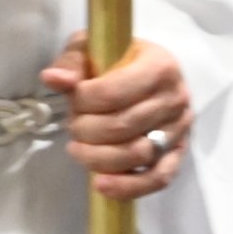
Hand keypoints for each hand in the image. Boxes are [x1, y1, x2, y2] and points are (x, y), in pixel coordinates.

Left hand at [39, 33, 193, 201]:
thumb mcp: (92, 47)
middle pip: (122, 126)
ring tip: (78, 150)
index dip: (82, 102)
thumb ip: (71, 62)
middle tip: (72, 125)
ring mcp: (180, 128)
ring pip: (137, 155)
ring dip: (98, 158)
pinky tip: (101, 184)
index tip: (71, 99)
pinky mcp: (178, 153)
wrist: (148, 69)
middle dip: (85, 130)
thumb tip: (53, 79)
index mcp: (159, 66)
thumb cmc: (117, 57)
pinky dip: (128, 186)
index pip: (112, 93)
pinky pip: (157, 178)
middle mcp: (175, 98)